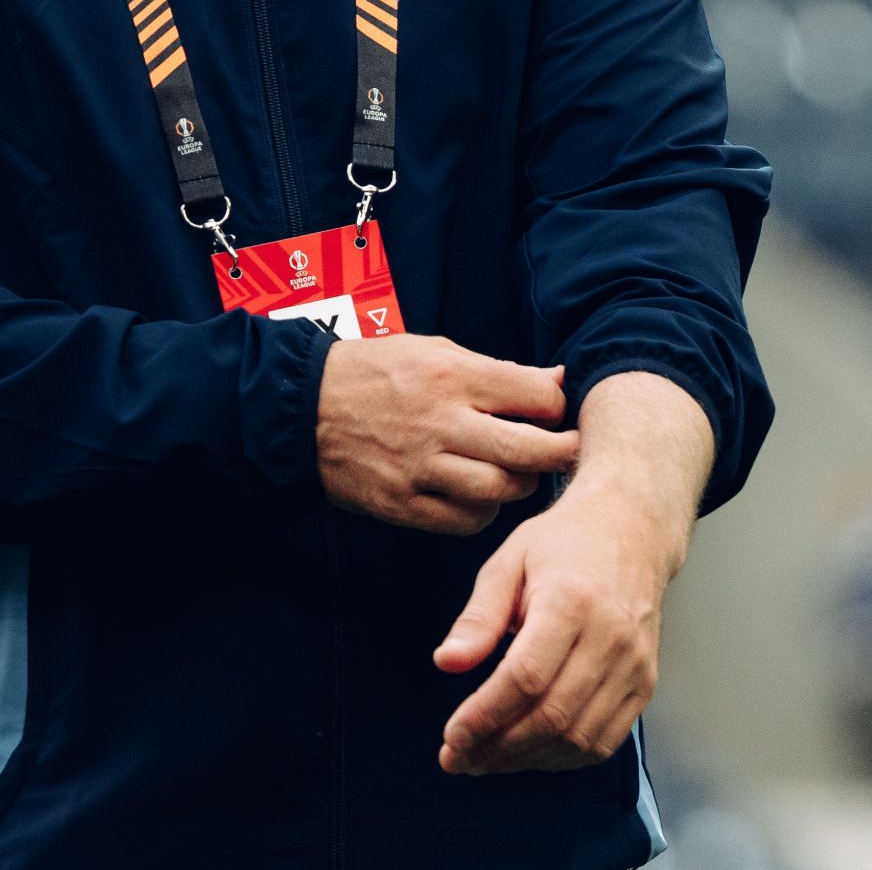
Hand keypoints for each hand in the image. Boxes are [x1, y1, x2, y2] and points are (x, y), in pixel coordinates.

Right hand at [316, 334, 580, 534]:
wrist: (304, 406)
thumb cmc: (377, 371)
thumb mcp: (435, 349)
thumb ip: (497, 370)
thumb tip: (557, 383)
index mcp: (453, 376)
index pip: (537, 398)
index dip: (556, 408)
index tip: (556, 414)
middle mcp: (441, 423)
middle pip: (529, 452)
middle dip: (561, 455)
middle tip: (567, 453)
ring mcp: (420, 468)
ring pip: (500, 492)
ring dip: (519, 486)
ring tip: (516, 473)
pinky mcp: (401, 504)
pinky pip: (464, 521)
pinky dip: (482, 512)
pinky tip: (479, 495)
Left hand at [433, 372, 712, 774]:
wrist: (631, 530)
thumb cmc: (565, 542)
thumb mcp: (508, 561)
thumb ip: (478, 616)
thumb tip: (447, 663)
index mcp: (571, 600)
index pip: (526, 677)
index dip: (485, 716)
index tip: (452, 736)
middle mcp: (611, 636)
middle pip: (552, 716)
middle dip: (498, 747)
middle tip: (458, 757)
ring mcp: (634, 664)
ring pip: (578, 738)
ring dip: (526, 759)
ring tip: (485, 759)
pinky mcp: (645, 683)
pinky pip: (604, 740)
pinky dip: (562, 757)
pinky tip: (528, 751)